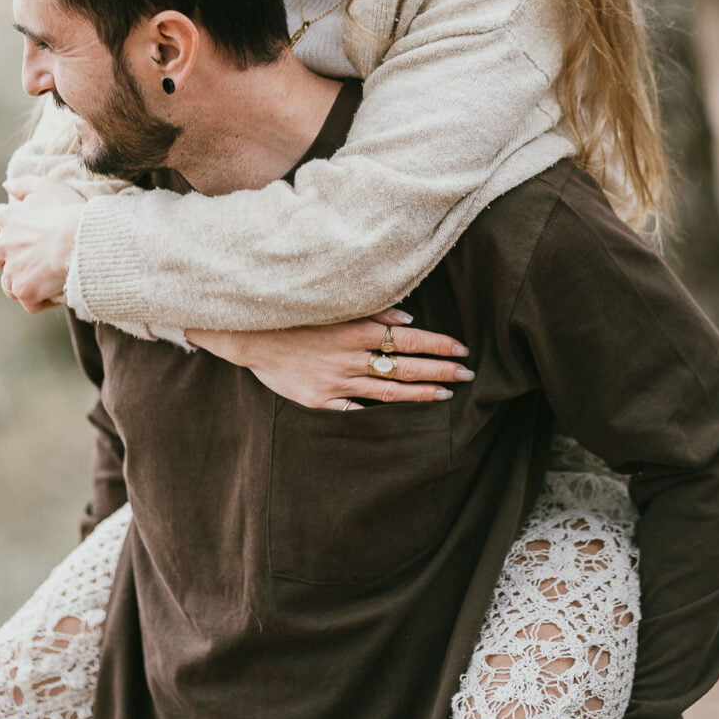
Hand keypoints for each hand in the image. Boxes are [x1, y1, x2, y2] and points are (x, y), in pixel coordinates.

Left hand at [0, 177, 85, 312]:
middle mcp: (5, 247)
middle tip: (22, 258)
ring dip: (21, 281)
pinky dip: (41, 300)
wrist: (81, 242)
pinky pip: (29, 303)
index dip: (3, 222)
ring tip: (43, 279)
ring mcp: (13, 272)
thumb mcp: (48, 187)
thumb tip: (5, 186)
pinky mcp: (25, 292)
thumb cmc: (68, 212)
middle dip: (0, 258)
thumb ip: (24, 183)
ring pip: (7, 284)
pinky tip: (56, 294)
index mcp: (9, 220)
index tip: (16, 225)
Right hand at [187, 307, 470, 410]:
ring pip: (387, 392)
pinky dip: (379, 411)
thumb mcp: (333, 305)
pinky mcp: (320, 400)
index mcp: (355, 332)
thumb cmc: (294, 315)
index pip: (408, 341)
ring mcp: (336, 383)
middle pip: (405, 368)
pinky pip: (356, 409)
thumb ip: (371, 311)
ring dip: (419, 393)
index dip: (438, 346)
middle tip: (468, 375)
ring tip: (445, 395)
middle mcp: (350, 359)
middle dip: (440, 371)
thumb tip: (407, 319)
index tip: (462, 350)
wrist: (250, 335)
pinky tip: (400, 413)